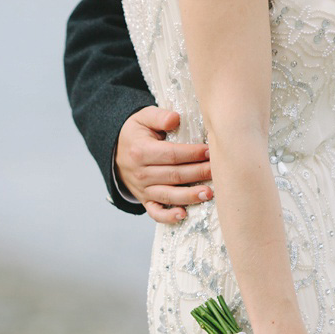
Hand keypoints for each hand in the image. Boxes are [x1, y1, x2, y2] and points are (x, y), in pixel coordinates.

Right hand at [115, 106, 211, 223]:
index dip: (192, 154)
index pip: (171, 154)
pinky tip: (183, 215)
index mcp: (141, 151)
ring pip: (168, 195)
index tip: (210, 151)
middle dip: (198, 173)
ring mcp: (142, 189)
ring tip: (209, 193)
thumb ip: (159, 116)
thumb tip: (175, 119)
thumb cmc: (136, 133)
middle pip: (174, 175)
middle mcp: (141, 173)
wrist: (116, 152)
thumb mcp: (142, 118)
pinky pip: (155, 212)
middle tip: (217, 171)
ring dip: (189, 196)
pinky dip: (167, 217)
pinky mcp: (145, 200)